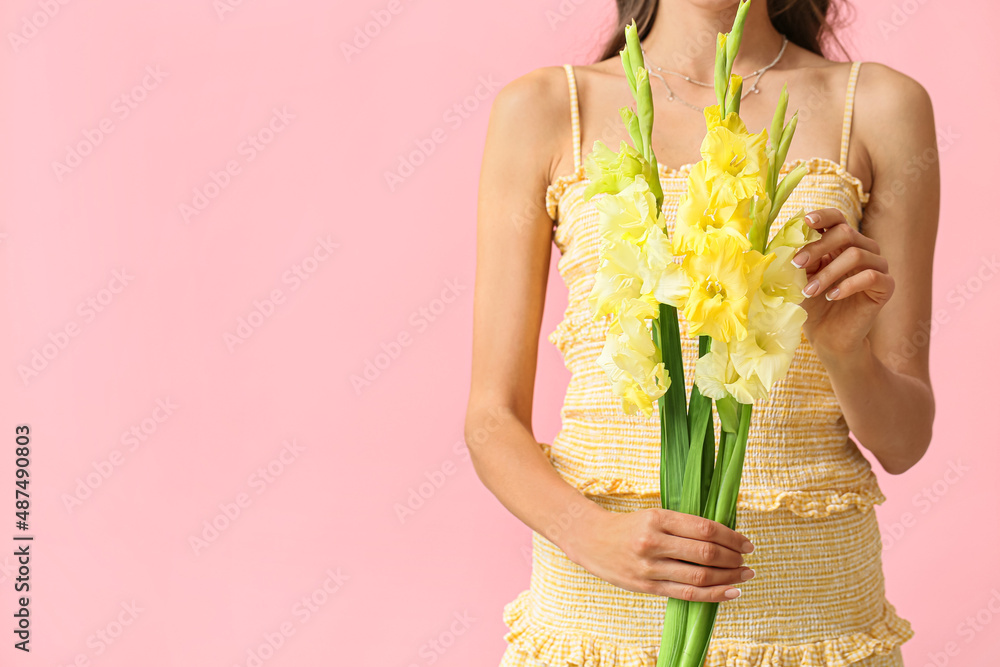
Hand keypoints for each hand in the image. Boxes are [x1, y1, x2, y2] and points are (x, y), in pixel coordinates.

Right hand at [563, 506, 754, 601]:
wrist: (590, 539)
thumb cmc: (628, 526)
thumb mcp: (654, 515)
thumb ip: (684, 526)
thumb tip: (725, 537)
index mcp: (658, 518)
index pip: (705, 529)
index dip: (731, 538)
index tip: (747, 543)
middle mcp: (654, 542)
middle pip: (705, 553)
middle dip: (733, 558)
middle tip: (747, 559)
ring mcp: (650, 567)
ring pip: (699, 576)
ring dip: (728, 577)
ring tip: (744, 575)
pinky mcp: (647, 586)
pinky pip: (687, 594)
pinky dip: (713, 594)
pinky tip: (731, 591)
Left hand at [793, 208, 893, 355]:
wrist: (828, 336)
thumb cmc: (812, 304)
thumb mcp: (800, 278)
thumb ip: (797, 258)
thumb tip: (781, 241)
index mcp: (842, 243)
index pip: (837, 218)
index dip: (823, 216)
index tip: (806, 221)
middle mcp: (863, 249)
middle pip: (845, 232)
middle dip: (817, 247)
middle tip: (796, 264)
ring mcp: (878, 266)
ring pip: (856, 255)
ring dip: (828, 272)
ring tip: (809, 291)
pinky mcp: (886, 286)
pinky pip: (872, 276)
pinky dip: (848, 285)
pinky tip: (832, 296)